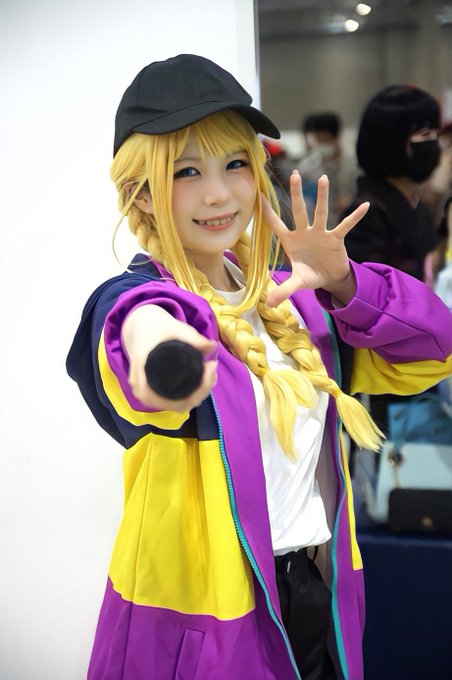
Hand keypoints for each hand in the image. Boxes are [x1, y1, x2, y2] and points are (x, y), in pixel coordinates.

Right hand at [123, 305, 217, 411]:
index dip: (200, 389)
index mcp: (143, 376)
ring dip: (198, 393)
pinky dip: (191, 394)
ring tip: (210, 372)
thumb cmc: (155, 328)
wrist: (139, 327)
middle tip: (213, 367)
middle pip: (180, 404)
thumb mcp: (175, 328)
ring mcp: (146, 395)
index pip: (176, 399)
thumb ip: (193, 338)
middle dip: (202, 389)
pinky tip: (202, 380)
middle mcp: (143, 391)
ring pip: (179, 404)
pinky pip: (174, 401)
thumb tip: (213, 347)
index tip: (211, 366)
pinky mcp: (152, 394)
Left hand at [263, 171, 368, 306]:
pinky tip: (365, 206)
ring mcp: (321, 233)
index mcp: (291, 241)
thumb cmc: (310, 275)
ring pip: (320, 212)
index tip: (259, 195)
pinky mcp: (336, 239)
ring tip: (323, 178)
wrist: (329, 278)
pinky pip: (345, 226)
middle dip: (296, 194)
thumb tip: (268, 305)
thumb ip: (283, 291)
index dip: (268, 212)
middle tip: (294, 174)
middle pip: (299, 211)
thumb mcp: (297, 283)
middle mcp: (304, 233)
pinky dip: (355, 217)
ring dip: (322, 196)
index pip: (276, 225)